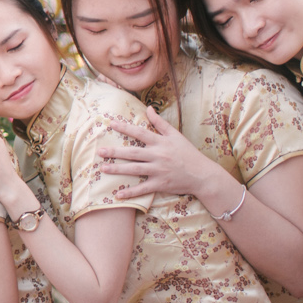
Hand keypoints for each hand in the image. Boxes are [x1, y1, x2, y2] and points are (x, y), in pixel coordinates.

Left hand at [99, 110, 220, 198]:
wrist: (202, 174)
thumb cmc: (188, 153)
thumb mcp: (176, 135)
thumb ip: (160, 122)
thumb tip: (148, 108)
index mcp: (161, 143)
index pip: (140, 133)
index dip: (125, 127)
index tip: (110, 123)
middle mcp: (158, 156)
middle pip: (133, 153)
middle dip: (115, 152)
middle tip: (100, 151)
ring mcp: (159, 171)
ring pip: (135, 170)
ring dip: (118, 170)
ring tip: (103, 169)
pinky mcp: (160, 184)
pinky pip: (143, 189)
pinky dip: (131, 192)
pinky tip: (118, 194)